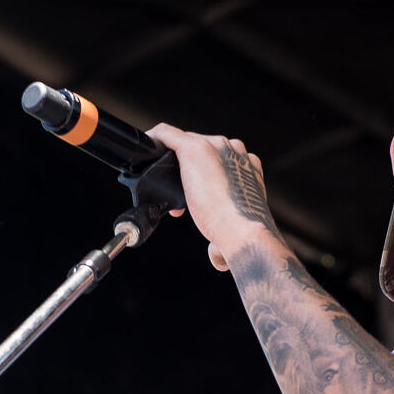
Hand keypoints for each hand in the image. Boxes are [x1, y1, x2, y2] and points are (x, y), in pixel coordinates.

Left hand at [146, 122, 279, 270]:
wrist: (243, 231)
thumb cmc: (242, 235)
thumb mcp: (235, 231)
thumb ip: (222, 242)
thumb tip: (219, 260)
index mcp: (247, 167)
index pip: (218, 161)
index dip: (201, 181)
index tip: (191, 204)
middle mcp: (234, 152)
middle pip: (200, 150)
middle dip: (185, 174)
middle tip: (177, 204)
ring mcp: (216, 146)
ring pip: (184, 143)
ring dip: (171, 164)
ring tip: (163, 189)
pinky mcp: (195, 147)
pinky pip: (167, 134)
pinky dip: (155, 140)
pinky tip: (146, 150)